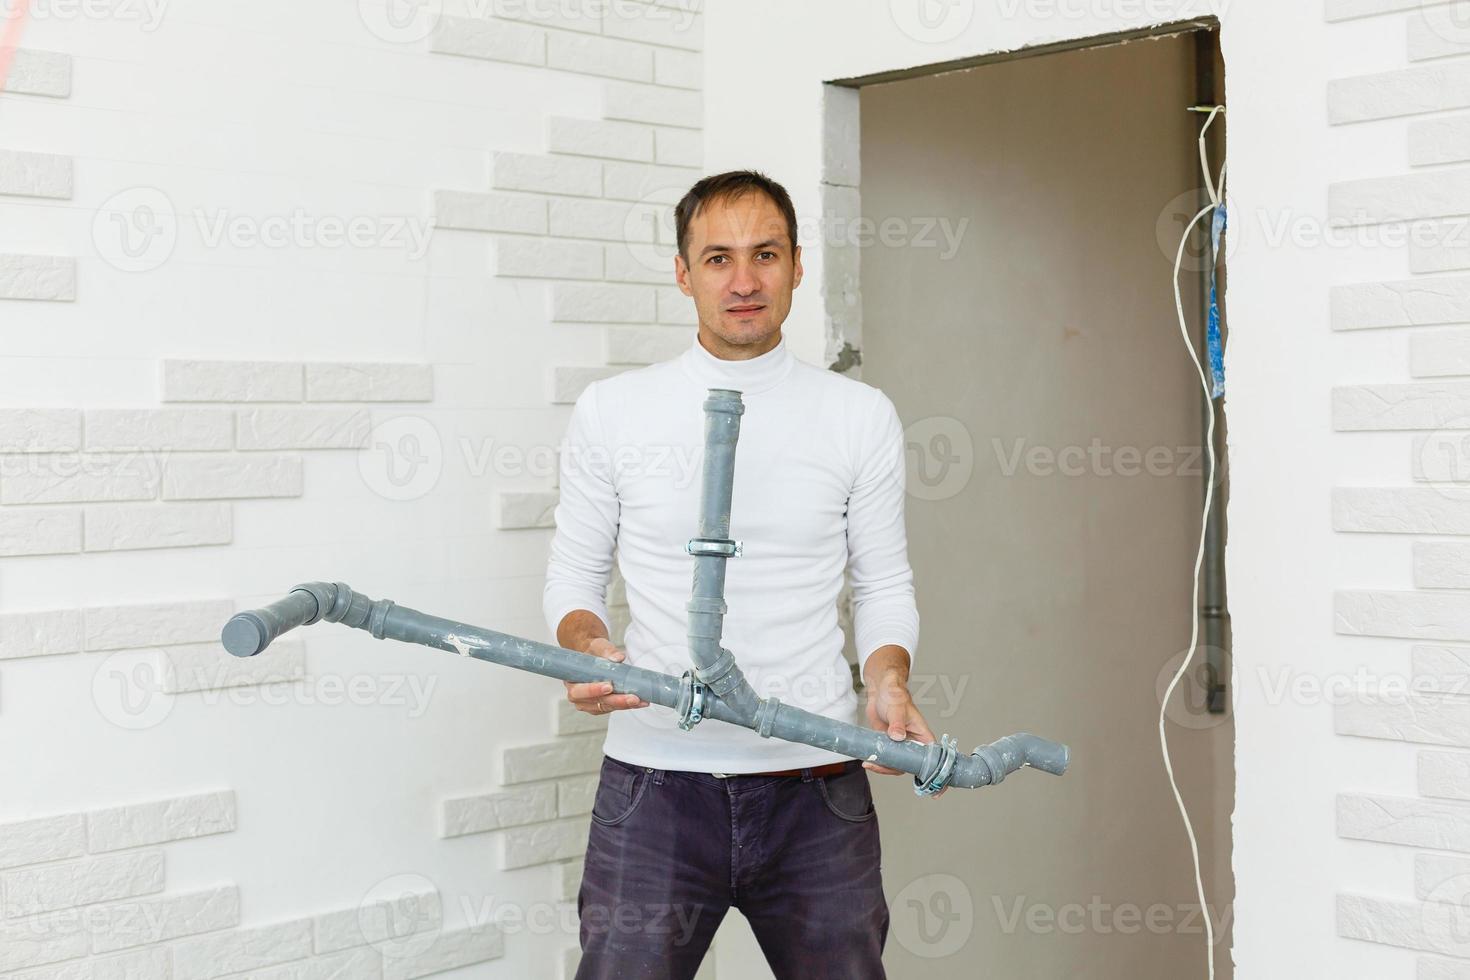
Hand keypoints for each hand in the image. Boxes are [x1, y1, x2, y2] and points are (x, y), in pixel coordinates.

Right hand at [564, 637, 649, 714]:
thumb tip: (618, 657)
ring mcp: (589, 703)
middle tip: (632, 698)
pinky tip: (639, 701)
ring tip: (641, 700)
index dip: (593, 690)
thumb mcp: (598, 646)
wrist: (595, 655)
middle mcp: (578, 696)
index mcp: (571, 682)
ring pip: (607, 707)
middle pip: (596, 702)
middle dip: (616, 701)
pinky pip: (614, 707)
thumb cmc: (592, 651)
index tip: (609, 686)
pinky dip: (626, 705)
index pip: (578, 691)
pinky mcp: (601, 706)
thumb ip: (607, 651)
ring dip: (625, 705)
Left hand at [862, 672, 944, 795]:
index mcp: (924, 737)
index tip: (936, 792)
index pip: (934, 761)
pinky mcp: (889, 744)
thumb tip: (897, 737)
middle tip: (880, 767)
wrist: (880, 690)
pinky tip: (868, 761)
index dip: (936, 776)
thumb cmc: (895, 695)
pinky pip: (886, 759)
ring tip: (869, 763)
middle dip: (894, 770)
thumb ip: (897, 723)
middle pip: (910, 766)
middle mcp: (914, 744)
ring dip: (883, 767)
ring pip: (896, 765)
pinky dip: (878, 762)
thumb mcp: (897, 707)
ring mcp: (901, 745)